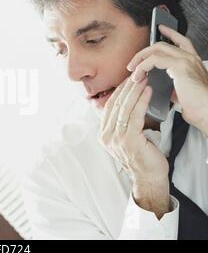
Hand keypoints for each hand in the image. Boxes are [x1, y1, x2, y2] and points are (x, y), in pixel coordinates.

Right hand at [98, 76, 169, 217]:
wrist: (148, 178)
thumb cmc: (141, 157)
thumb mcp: (125, 138)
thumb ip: (121, 123)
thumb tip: (124, 103)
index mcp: (103, 134)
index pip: (109, 106)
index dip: (118, 91)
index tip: (129, 79)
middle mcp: (106, 135)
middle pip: (115, 104)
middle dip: (126, 87)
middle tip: (137, 74)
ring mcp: (116, 138)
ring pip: (124, 108)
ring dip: (135, 91)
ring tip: (144, 79)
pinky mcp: (128, 140)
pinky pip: (135, 115)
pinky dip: (142, 101)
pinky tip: (147, 92)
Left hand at [127, 25, 207, 133]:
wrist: (207, 110)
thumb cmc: (197, 105)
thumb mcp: (182, 90)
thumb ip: (172, 83)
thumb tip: (159, 84)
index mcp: (192, 61)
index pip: (181, 41)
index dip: (170, 33)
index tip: (160, 28)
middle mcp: (190, 57)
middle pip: (162, 44)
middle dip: (143, 52)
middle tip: (132, 63)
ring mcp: (186, 59)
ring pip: (156, 49)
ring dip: (140, 59)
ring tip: (132, 71)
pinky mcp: (180, 65)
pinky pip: (154, 60)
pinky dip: (142, 67)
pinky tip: (138, 76)